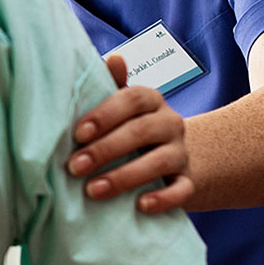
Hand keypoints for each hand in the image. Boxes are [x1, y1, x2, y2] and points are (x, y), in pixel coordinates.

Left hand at [66, 54, 194, 212]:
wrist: (176, 159)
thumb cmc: (134, 129)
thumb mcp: (122, 107)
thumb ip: (112, 85)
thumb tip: (113, 57)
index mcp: (150, 99)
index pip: (132, 98)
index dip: (105, 114)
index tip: (77, 133)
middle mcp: (170, 122)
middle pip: (141, 131)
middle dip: (105, 149)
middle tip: (74, 166)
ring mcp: (182, 153)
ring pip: (159, 162)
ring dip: (124, 177)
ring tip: (93, 190)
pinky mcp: (189, 182)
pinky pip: (182, 190)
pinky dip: (163, 198)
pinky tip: (140, 206)